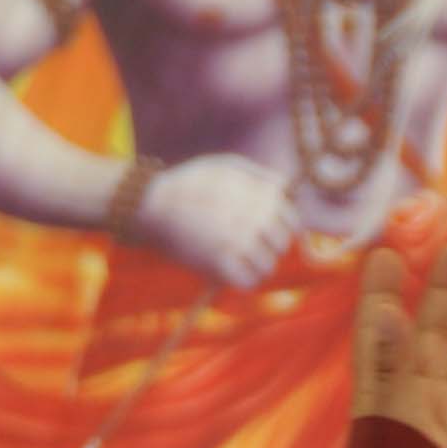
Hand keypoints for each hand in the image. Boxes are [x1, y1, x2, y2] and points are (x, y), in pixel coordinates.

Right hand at [135, 153, 296, 290]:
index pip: (291, 221)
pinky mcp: (220, 263)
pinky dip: (243, 280)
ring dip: (256, 267)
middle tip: (251, 248)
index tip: (265, 233)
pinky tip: (232, 272)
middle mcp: (255, 217)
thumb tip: (288, 191)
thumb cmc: (191, 182)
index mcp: (261, 194)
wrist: (155, 203)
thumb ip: (262, 177)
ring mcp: (238, 241)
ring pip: (267, 267)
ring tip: (239, 261)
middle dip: (270, 248)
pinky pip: (248, 282)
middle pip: (281, 245)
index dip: (281, 229)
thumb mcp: (229, 165)